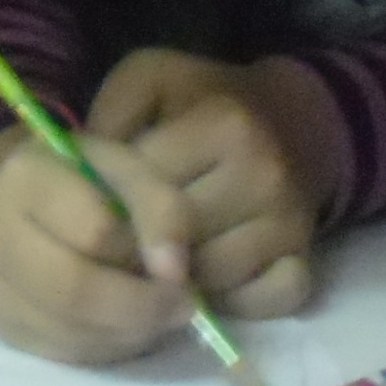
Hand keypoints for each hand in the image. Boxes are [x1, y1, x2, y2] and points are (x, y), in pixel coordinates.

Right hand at [0, 122, 197, 366]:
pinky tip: (124, 325)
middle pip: (73, 290)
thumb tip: (172, 274)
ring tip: (156, 314)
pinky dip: (107, 346)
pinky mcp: (1, 328)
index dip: (146, 253)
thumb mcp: (128, 170)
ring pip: (70, 330)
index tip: (178, 265)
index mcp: (26, 179)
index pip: (96, 231)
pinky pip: (63, 353)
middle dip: (141, 307)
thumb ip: (161, 208)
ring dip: (129, 332)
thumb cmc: (83, 181)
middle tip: (181, 307)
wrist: (16, 203)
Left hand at [84, 49, 333, 316]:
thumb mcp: (149, 81)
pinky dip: (228, 302)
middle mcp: (265, 177)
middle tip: (115, 238)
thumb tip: (81, 175)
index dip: (109, 202)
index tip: (92, 201)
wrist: (290, 117)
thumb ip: (111, 117)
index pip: (146, 190)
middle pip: (174, 242)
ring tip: (154, 255)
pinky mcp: (304, 263)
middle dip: (135, 246)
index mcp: (225, 127)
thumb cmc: (203, 100)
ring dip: (173, 280)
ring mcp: (289, 225)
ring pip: (207, 281)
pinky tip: (204, 278)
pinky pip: (259, 303)